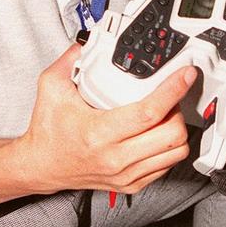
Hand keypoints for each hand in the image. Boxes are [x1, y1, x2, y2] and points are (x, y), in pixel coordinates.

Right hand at [14, 43, 195, 194]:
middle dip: (178, 110)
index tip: (185, 75)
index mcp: (100, 133)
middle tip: (170, 97)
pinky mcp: (131, 184)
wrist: (40, 166)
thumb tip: (87, 42)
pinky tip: (157, 134)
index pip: (149, 112)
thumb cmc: (47, 133)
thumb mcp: (51, 88)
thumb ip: (70, 59)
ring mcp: (126, 174)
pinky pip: (166, 166)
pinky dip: (169, 148)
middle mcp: (116, 157)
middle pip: (173, 135)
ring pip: (175, 153)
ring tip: (165, 115)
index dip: (173, 90)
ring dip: (177, 130)